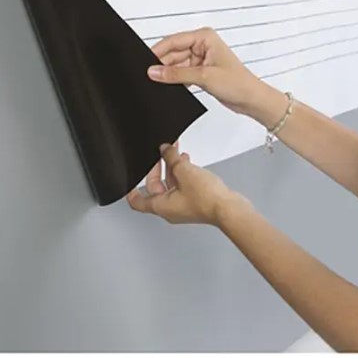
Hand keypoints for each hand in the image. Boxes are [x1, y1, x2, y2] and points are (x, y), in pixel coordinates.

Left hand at [125, 141, 252, 225]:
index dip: (131, 190)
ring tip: (176, 153)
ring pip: (171, 185)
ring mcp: (183, 206)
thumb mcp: (184, 171)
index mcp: (161, 206)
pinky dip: (183, 174)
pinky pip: (183, 186)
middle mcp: (170, 209)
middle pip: (155, 188)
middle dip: (158, 168)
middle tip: (160, 154)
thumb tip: (165, 150)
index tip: (129, 180)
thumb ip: (171, 158)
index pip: (137, 201)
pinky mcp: (195, 202)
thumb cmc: (207, 199)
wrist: (229, 208)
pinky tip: (188, 163)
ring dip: (173, 168)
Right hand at [146, 26, 263, 115]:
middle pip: (173, 52)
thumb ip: (176, 74)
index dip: (158, 51)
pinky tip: (170, 87)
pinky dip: (176, 80)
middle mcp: (202, 45)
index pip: (174, 41)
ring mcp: (201, 58)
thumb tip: (154, 71)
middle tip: (150, 76)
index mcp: (204, 37)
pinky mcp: (200, 71)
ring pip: (175, 64)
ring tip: (160, 83)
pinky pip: (181, 73)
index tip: (145, 63)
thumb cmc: (238, 83)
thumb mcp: (204, 77)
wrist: (251, 99)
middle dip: (162, 65)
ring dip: (169, 74)